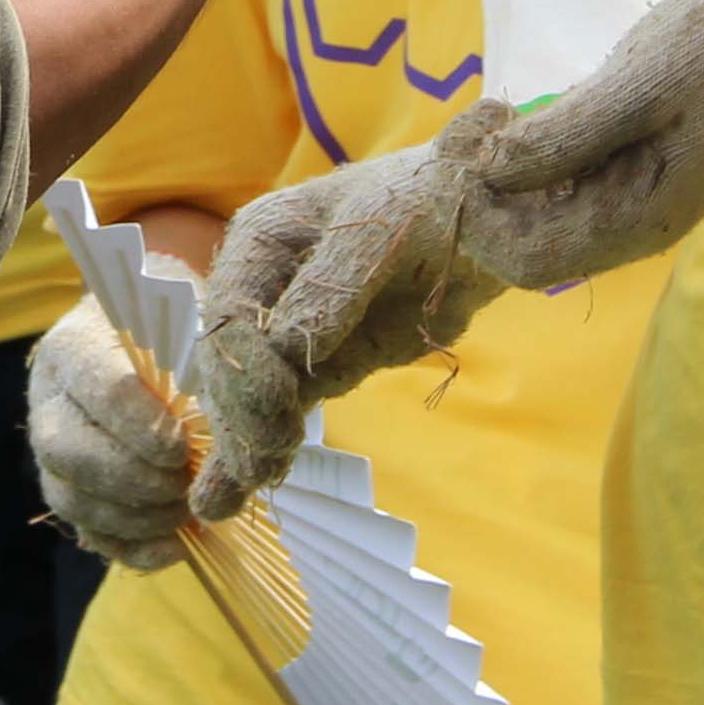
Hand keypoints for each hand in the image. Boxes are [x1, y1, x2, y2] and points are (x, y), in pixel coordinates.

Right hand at [25, 294, 193, 569]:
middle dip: (134, 479)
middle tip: (186, 486)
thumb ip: (208, 367)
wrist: (157, 337)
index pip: (103, 390)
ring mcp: (54, 450)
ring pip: (71, 498)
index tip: (185, 447)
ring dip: (134, 518)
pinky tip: (177, 545)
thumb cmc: (179, 323)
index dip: (146, 427)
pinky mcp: (71, 490)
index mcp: (75, 344)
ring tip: (187, 514)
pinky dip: (134, 548)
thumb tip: (233, 431)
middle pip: (68, 450)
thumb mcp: (193, 323)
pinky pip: (89, 532)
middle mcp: (50, 398)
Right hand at [190, 107, 513, 516]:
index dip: (244, 363)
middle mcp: (260, 287)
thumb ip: (333, 284)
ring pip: (249, 396)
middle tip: (268, 459)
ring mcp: (287, 334)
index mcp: (261, 240)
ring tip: (248, 485)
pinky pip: (283, 414)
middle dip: (242, 412)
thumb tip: (285, 344)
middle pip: (231, 361)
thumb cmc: (426, 205)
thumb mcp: (381, 231)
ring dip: (244, 442)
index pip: (228, 311)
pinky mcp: (321, 370)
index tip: (279, 404)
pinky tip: (223, 499)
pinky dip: (258, 452)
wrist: (480, 224)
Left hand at [454, 0, 703, 288]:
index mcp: (644, 217)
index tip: (466, 162)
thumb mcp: (641, 83)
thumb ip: (569, 134)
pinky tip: (522, 126)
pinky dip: (532, 165)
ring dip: (505, 183)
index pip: (533, 261)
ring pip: (544, 220)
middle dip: (489, 201)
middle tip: (472, 134)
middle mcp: (636, 224)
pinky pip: (564, 189)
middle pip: (533, 245)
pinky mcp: (628, 174)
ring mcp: (633, 201)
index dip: (485, 223)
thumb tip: (492, 172)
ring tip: (493, 124)